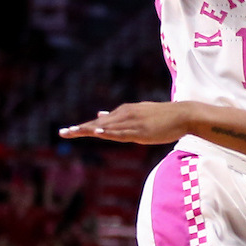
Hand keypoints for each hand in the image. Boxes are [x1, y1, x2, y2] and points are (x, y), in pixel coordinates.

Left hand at [60, 101, 191, 144]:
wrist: (183, 114)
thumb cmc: (163, 117)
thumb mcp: (139, 114)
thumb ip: (119, 117)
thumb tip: (100, 114)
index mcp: (124, 112)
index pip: (99, 121)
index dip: (82, 127)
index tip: (67, 131)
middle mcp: (125, 115)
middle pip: (98, 123)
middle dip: (79, 128)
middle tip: (62, 133)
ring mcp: (132, 122)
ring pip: (106, 127)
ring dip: (89, 130)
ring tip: (72, 132)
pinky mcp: (141, 130)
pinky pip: (121, 132)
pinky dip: (108, 132)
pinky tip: (97, 132)